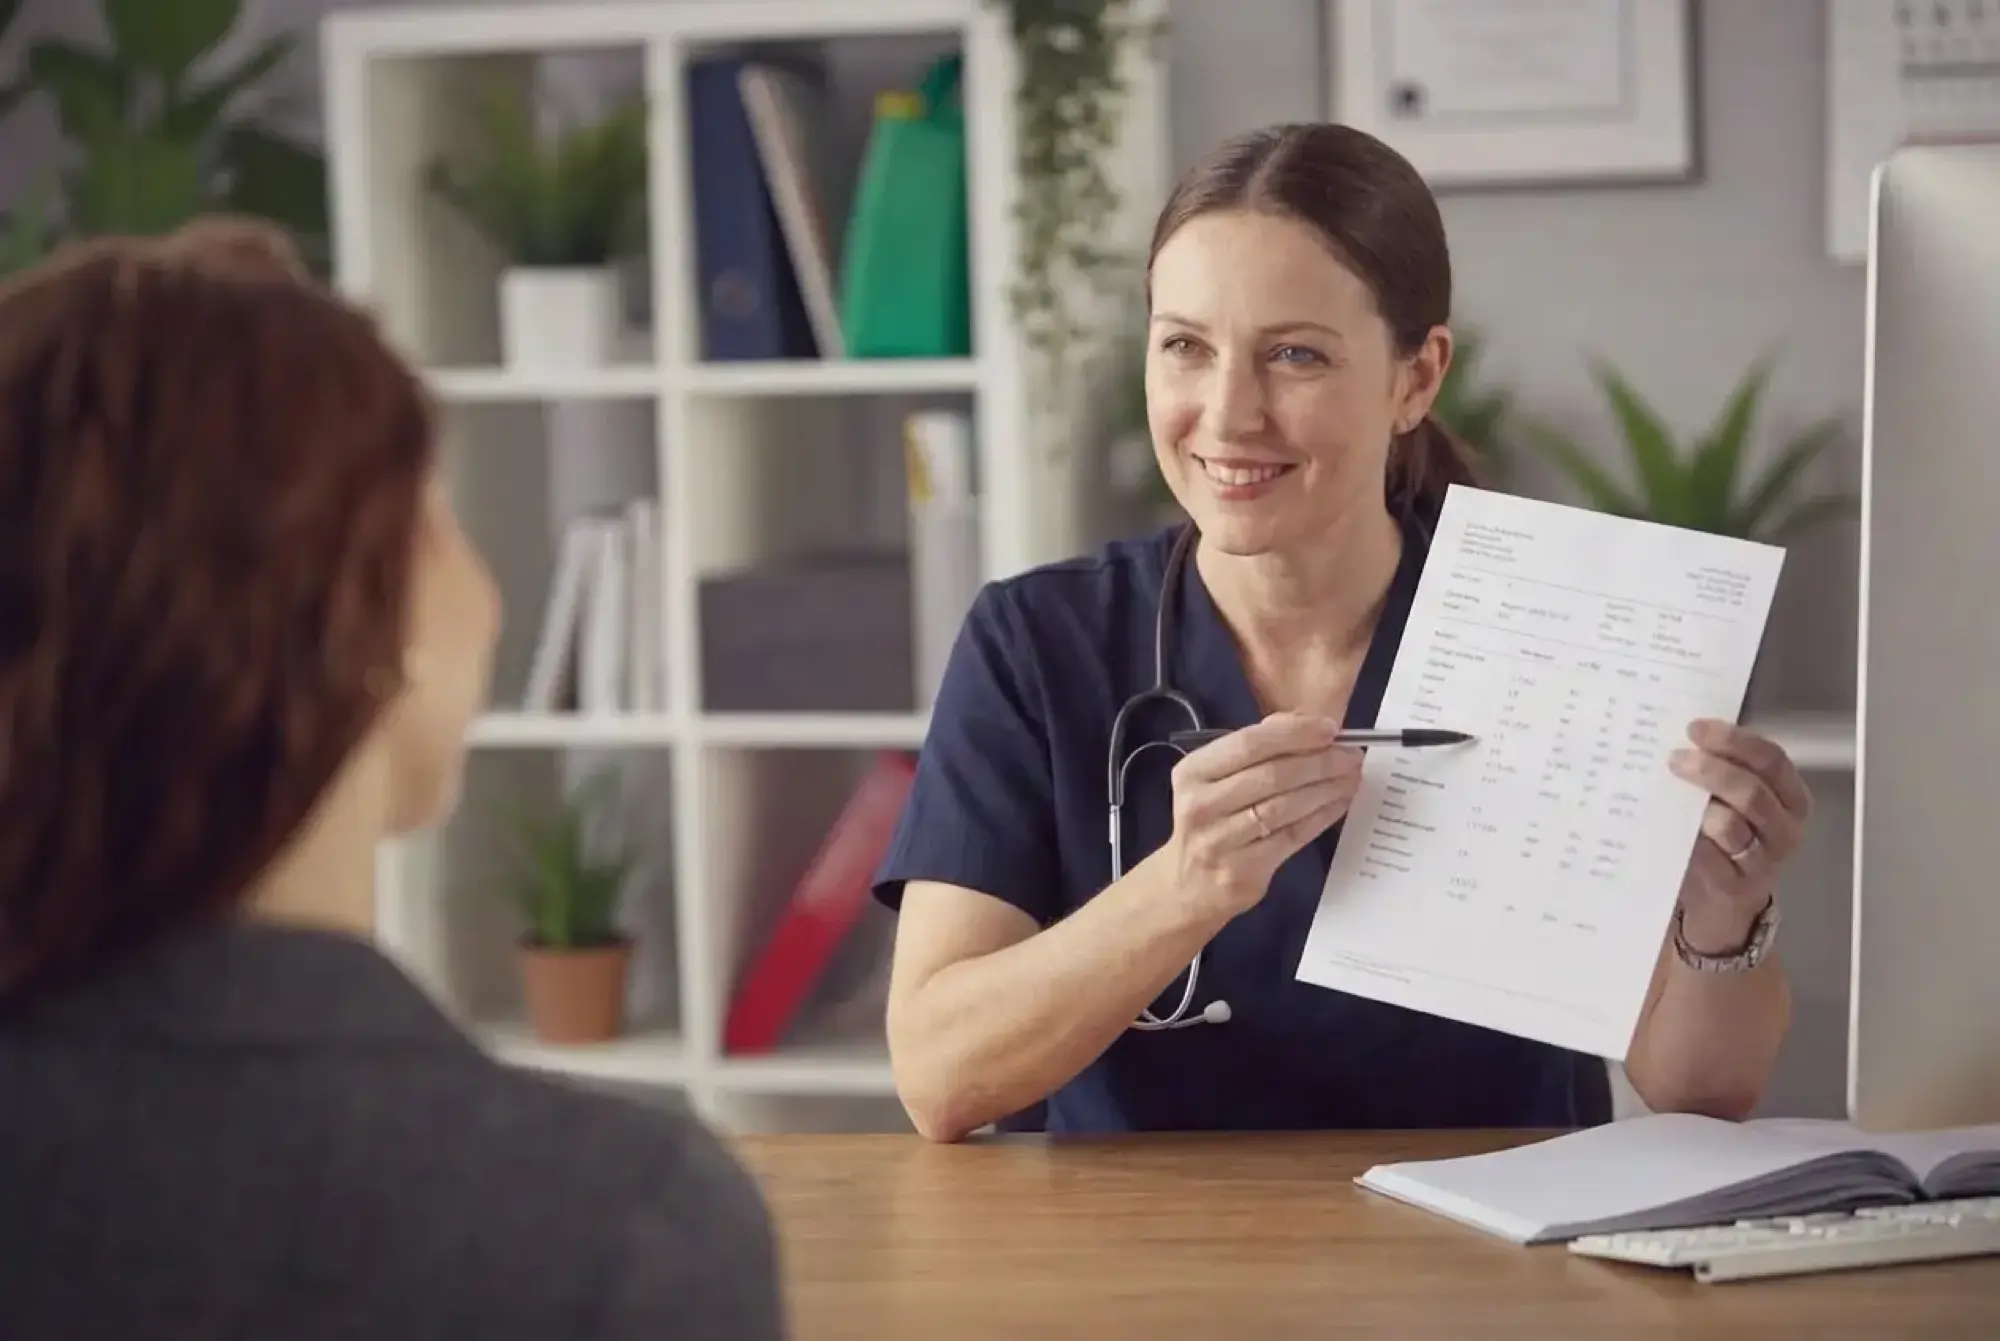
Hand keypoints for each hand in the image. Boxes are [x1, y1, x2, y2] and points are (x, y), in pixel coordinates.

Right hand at [1165, 712, 1362, 917]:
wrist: (1190, 885)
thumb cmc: (1211, 821)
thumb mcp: (1216, 779)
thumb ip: (1254, 748)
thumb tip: (1304, 722)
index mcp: (1193, 772)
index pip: (1249, 743)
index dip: (1295, 733)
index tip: (1330, 729)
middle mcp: (1201, 804)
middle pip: (1272, 775)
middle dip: (1320, 762)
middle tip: (1352, 756)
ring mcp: (1220, 840)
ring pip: (1285, 806)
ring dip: (1326, 788)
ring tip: (1352, 777)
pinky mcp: (1244, 870)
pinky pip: (1292, 836)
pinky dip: (1321, 816)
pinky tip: (1340, 803)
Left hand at [1668, 718, 1812, 952]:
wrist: (1722, 900)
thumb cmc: (1725, 836)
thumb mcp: (1733, 799)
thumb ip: (1721, 769)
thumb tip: (1684, 735)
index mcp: (1791, 797)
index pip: (1772, 760)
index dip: (1734, 741)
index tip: (1695, 729)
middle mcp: (1785, 828)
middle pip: (1752, 791)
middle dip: (1710, 771)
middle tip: (1674, 759)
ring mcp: (1763, 861)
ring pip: (1730, 825)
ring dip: (1696, 808)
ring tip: (1667, 796)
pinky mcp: (1734, 886)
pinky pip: (1707, 857)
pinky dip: (1685, 839)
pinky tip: (1664, 828)